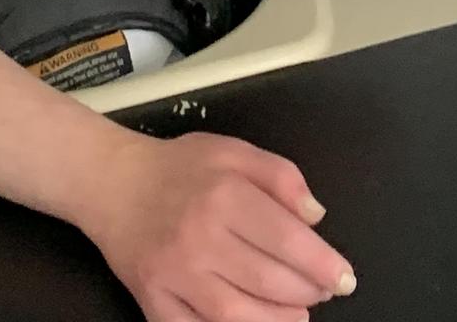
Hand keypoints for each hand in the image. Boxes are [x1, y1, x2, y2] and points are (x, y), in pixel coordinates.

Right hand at [84, 129, 354, 321]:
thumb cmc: (180, 167)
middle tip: (323, 292)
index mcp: (224, 194)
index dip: (321, 263)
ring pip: (236, 315)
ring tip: (299, 316)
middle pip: (267, 280)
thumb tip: (316, 217)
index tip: (344, 277)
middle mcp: (199, 237)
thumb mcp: (234, 151)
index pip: (286, 239)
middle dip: (306, 293)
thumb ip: (281, 176)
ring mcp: (174, 275)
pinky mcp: (153, 302)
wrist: (112, 183)